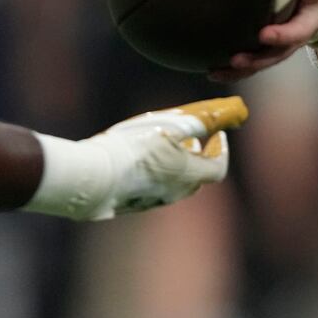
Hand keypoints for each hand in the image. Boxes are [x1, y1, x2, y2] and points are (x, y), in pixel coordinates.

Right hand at [94, 96, 246, 215]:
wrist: (91, 179)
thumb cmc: (132, 149)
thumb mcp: (167, 127)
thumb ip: (198, 122)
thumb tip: (226, 114)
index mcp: (187, 176)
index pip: (217, 168)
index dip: (221, 150)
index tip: (218, 134)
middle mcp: (174, 193)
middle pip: (197, 177)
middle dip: (198, 156)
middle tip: (192, 138)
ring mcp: (152, 200)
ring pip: (174, 182)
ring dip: (177, 163)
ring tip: (164, 144)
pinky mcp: (132, 203)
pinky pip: (153, 186)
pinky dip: (157, 171)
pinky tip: (138, 157)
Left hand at [209, 0, 317, 81]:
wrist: (315, 5)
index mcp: (308, 23)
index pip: (298, 30)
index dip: (282, 34)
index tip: (264, 35)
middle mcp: (295, 41)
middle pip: (278, 54)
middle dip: (258, 58)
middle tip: (238, 59)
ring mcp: (280, 48)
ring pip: (263, 63)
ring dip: (244, 68)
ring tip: (222, 70)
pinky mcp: (267, 50)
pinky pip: (252, 64)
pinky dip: (234, 71)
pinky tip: (214, 72)